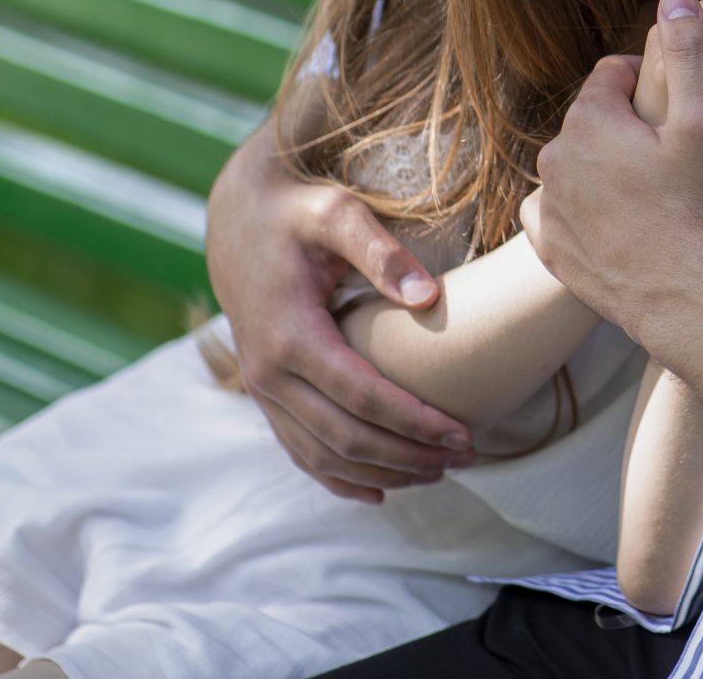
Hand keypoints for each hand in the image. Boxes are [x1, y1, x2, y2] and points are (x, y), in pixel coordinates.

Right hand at [206, 136, 476, 501]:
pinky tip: (378, 491)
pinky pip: (298, 450)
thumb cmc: (296, 211)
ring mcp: (261, 388)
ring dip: (381, 473)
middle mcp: (269, 372)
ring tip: (438, 473)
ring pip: (322, 455)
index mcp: (291, 334)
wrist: (236, 216)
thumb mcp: (338, 213)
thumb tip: (427, 298)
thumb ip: (381, 252)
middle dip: (408, 456)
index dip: (415, 423)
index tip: (464, 434)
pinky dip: (337, 478)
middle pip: (345, 437)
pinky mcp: (263, 392)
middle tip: (466, 457)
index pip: (363, 397)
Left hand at [521, 0, 702, 431]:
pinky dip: (584, 215)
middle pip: (592, 124)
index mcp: (589, 120)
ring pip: (577, 169)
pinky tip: (622, 226)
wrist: (689, 296)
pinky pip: (559, 216)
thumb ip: (689, 51)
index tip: (677, 111)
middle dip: (625, 130)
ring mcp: (548, 208)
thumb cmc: (702, 205)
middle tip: (672, 156)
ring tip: (653, 195)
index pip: (610, 76)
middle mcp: (554, 159)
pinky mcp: (550, 250)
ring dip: (605, 172)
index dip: (649, 87)